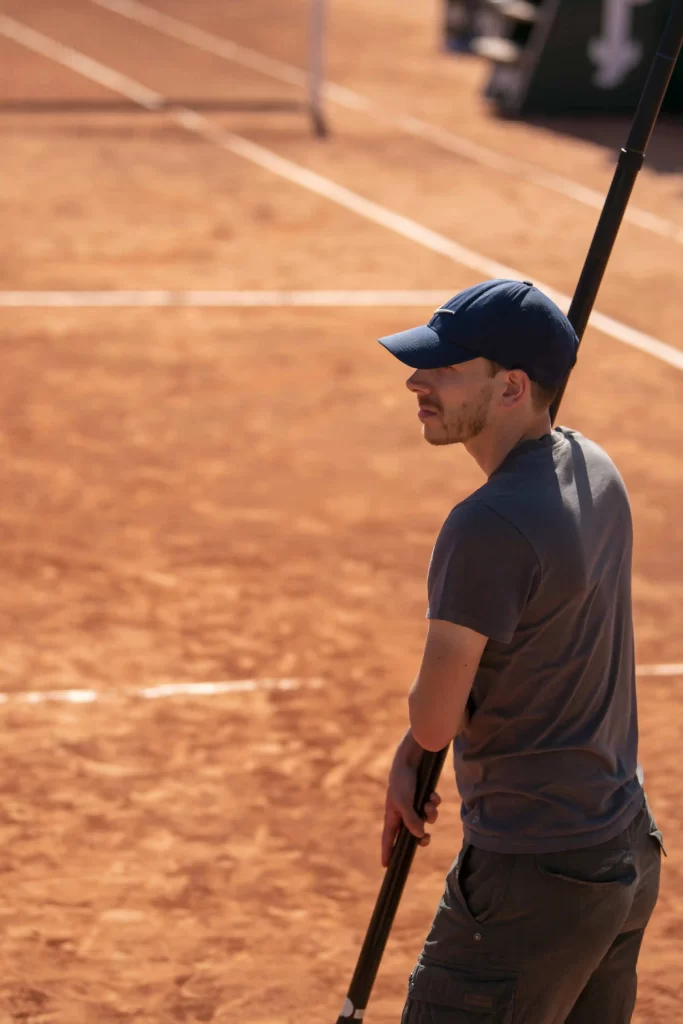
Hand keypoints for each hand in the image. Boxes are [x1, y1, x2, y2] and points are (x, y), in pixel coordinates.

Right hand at [381, 734, 440, 867]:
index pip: (388, 838)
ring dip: (430, 814)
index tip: (387, 866)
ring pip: (426, 819)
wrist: (412, 758)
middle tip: (427, 839)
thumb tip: (419, 836)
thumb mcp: (404, 802)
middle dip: (421, 837)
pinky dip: (433, 802)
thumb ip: (411, 820)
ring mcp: (414, 804)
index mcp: (392, 814)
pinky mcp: (423, 795)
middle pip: (412, 833)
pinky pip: (431, 806)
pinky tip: (432, 795)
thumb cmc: (402, 780)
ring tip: (429, 803)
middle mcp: (402, 811)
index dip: (388, 851)